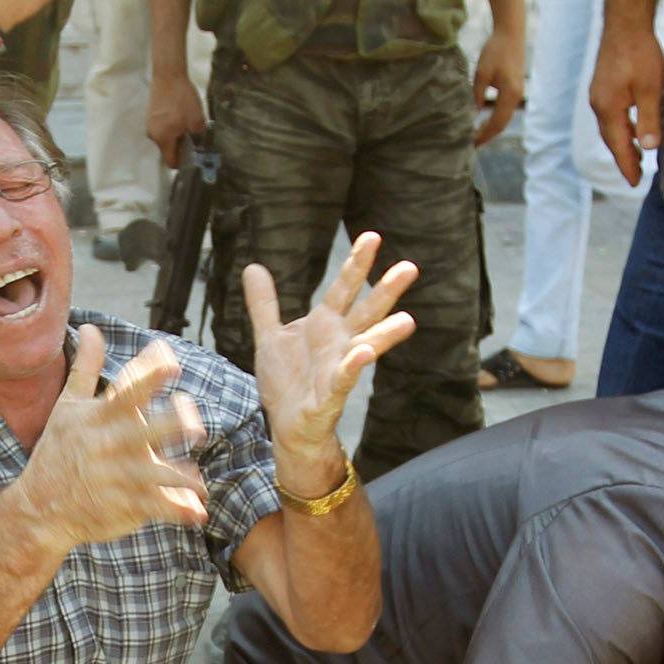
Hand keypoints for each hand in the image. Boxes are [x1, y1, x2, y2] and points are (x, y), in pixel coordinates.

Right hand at [13, 325, 206, 554]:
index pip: (127, 393)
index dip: (149, 378)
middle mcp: (108, 446)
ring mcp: (115, 478)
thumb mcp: (66, 408)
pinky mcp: (120, 506)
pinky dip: (176, 510)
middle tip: (195, 424)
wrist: (38, 508)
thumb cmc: (57, 452)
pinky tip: (197, 513)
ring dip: (179, 478)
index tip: (172, 364)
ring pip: (154, 474)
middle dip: (171, 427)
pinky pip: (153, 507)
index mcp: (99, 418)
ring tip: (199, 484)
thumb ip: (85, 368)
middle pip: (145, 432)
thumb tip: (90, 328)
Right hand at [147, 68, 205, 165]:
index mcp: (163, 140)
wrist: (168, 75)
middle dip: (180, 146)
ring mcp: (150, 125)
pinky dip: (170, 125)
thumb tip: (198, 146)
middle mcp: (153, 136)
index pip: (171, 162)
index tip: (192, 156)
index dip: (182, 163)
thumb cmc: (182, 99)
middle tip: (192, 135)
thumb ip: (198, 137)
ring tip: (185, 121)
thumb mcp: (197, 120)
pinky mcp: (150, 115)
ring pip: (165, 137)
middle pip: (168, 149)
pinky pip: (162, 127)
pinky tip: (177, 113)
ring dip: (175, 134)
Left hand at [246, 231, 416, 489]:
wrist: (287, 427)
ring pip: (365, 347)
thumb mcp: (269, 337)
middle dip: (385, 291)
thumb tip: (253, 267)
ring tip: (407, 320)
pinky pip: (343, 380)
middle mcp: (338, 344)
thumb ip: (264, 304)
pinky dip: (352, 368)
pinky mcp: (330, 396)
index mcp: (325, 325)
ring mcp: (337, 369)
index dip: (356, 264)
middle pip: (365, 312)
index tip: (371, 236)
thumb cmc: (286, 383)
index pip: (344, 289)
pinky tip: (362, 355)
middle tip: (410, 267)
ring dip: (385, 334)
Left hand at [472, 28, 524, 147]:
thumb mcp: (482, 74)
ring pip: (505, 118)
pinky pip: (505, 110)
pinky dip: (495, 119)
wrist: (510, 32)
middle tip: (471, 145)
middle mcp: (517, 95)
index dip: (484, 135)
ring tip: (475, 136)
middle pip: (502, 124)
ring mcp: (518, 92)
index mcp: (510, 93)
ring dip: (491, 129)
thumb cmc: (495, 50)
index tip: (470, 144)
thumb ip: (477, 96)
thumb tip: (471, 117)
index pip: (496, 123)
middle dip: (487, 136)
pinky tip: (483, 122)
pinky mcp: (516, 88)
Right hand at [589, 22, 663, 187]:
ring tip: (636, 155)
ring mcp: (598, 96)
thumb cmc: (640, 51)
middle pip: (611, 140)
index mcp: (608, 110)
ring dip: (622, 143)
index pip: (618, 146)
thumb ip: (649, 118)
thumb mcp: (651, 86)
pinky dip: (620, 127)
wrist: (624, 21)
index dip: (627, 166)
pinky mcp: (602, 87)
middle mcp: (598, 106)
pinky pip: (610, 115)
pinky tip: (630, 127)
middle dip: (623, 159)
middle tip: (636, 175)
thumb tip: (651, 148)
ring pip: (610, 128)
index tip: (635, 183)